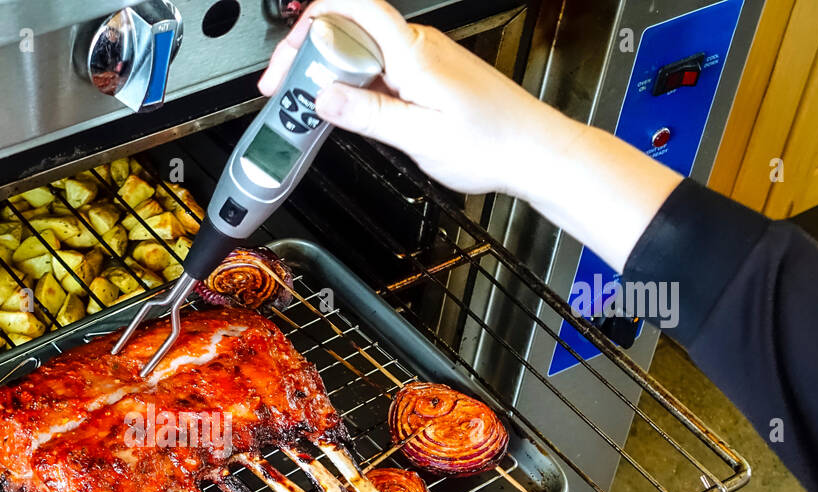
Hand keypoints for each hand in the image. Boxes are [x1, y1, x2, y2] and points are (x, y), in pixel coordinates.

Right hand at [259, 0, 682, 271]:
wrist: (534, 151)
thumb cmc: (491, 144)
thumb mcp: (421, 138)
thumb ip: (369, 114)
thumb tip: (323, 96)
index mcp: (414, 54)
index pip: (353, 8)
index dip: (312, 22)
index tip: (286, 62)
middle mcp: (417, 47)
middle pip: (347, 31)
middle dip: (307, 58)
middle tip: (283, 95)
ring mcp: (421, 59)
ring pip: (360, 52)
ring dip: (328, 75)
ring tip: (308, 111)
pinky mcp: (424, 75)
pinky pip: (377, 69)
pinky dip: (352, 86)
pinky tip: (345, 112)